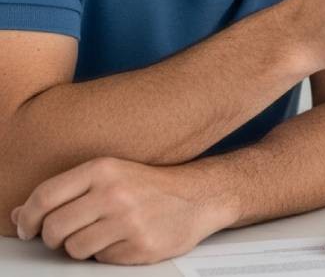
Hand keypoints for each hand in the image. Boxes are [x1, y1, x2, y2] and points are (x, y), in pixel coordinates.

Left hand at [10, 157, 235, 264]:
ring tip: (102, 233)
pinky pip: (101, 260)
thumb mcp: (110, 175)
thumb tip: (21, 214)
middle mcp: (114, 193)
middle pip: (54, 228)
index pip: (45, 196)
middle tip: (66, 233)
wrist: (199, 195)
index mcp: (103, 169)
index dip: (28, 217)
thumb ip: (66, 192)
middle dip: (54, 237)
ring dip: (82, 246)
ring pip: (74, 249)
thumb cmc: (151, 185)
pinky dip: (107, 253)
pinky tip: (123, 238)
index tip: (26, 227)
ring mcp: (127, 221)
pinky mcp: (139, 246)